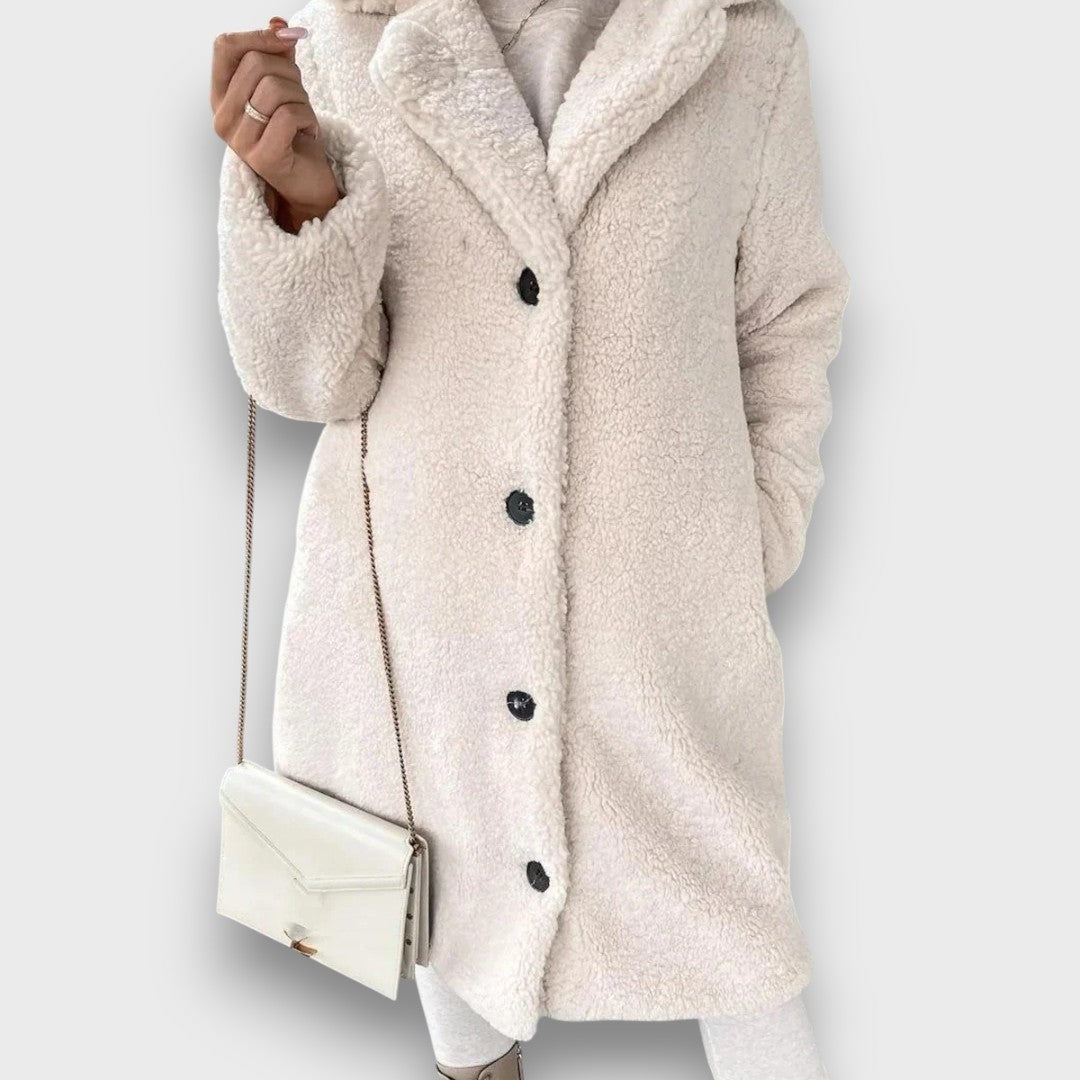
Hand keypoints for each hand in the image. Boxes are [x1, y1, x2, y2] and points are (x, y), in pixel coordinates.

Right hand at [211, 17, 339, 231]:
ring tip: (304, 119)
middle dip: (291, 74)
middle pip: (256, 64)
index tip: (289, 39)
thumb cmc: (294, 134)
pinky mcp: (264, 159)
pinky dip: (309, 119)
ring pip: (274, 88)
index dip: (260, 36)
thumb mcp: (285, 88)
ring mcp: (240, 141)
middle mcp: (223, 118)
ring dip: (302, 99)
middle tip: (301, 99)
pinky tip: (309, 134)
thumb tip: (279, 22)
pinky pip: (289, 116)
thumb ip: (278, 55)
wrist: (309, 182)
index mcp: (221, 96)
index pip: (225, 46)